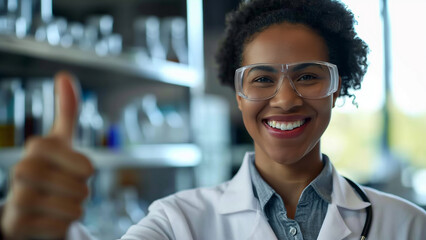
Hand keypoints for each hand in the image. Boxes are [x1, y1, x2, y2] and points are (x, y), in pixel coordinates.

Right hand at [1, 72, 93, 238]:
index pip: (72, 158)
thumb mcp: (63, 144)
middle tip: (69, 192)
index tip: (82, 171)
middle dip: (82, 191)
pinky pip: (59, 227)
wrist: (37, 216)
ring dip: (75, 210)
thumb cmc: (55, 177)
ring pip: (72, 208)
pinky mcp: (13, 226)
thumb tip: (63, 75)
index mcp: (35, 150)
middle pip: (78, 186)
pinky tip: (51, 222)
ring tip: (61, 207)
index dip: (81, 166)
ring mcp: (14, 201)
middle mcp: (20, 172)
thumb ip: (66, 113)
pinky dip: (63, 226)